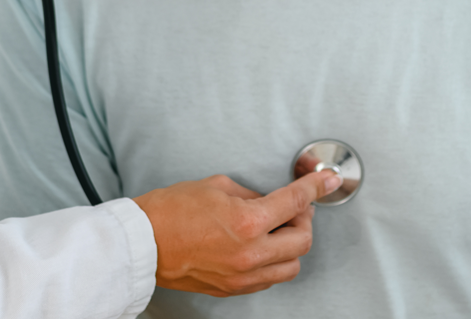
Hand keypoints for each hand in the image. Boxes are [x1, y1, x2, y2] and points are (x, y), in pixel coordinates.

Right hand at [134, 170, 341, 296]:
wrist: (143, 242)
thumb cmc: (171, 210)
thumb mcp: (217, 186)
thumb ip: (250, 194)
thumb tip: (269, 200)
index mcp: (247, 222)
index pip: (295, 202)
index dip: (315, 188)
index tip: (327, 181)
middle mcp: (250, 254)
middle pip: (302, 241)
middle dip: (304, 220)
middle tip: (293, 207)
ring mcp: (242, 276)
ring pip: (291, 266)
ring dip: (290, 245)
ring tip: (275, 228)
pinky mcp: (232, 288)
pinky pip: (269, 278)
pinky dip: (273, 261)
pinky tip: (260, 245)